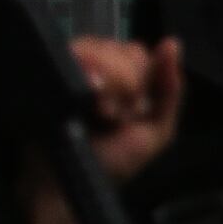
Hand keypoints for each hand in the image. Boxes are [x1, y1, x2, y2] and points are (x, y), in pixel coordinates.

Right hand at [16, 37, 177, 223]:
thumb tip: (172, 43)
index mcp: (123, 80)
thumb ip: (170, 90)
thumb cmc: (114, 161)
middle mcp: (96, 70)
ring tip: (103, 114)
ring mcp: (70, 68)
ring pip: (98, 48)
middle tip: (116, 114)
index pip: (136, 51)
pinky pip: (73, 54)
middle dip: (127, 82)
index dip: (140, 73)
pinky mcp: (50, 70)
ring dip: (109, 83)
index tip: (135, 104)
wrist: (72, 180)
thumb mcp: (155, 130)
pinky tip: (92, 102)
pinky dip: (89, 77)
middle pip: (118, 47)